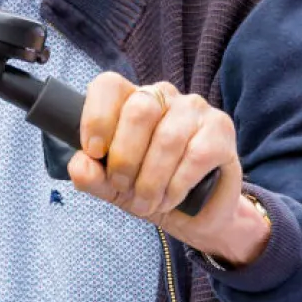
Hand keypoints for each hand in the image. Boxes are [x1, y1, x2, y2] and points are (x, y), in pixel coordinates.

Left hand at [66, 74, 263, 267]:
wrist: (196, 215)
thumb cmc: (152, 189)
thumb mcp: (113, 188)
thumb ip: (91, 176)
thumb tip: (80, 164)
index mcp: (131, 101)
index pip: (109, 86)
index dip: (96, 117)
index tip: (94, 152)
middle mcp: (163, 96)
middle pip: (138, 111)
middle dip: (125, 159)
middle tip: (123, 187)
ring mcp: (195, 109)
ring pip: (167, 138)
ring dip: (151, 181)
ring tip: (147, 202)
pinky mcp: (221, 129)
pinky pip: (196, 154)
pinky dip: (177, 185)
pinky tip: (171, 198)